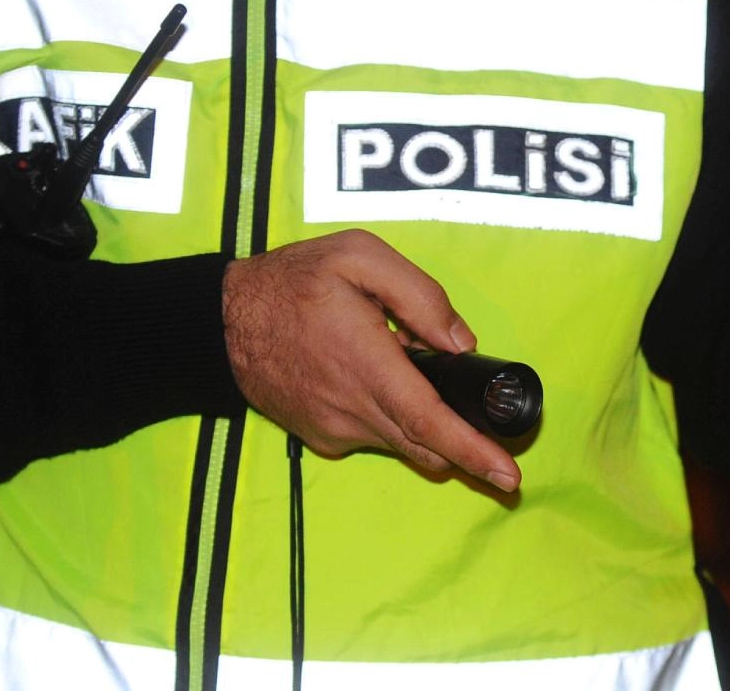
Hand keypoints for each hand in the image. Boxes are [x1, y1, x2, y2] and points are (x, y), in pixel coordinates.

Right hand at [222, 229, 520, 491]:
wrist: (220, 323)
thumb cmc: (291, 282)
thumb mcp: (358, 256)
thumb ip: (419, 295)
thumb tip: (460, 342)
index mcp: (368, 365)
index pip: (430, 423)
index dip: (473, 451)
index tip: (509, 473)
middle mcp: (352, 409)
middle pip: (426, 447)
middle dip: (465, 448)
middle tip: (487, 431)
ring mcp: (334, 431)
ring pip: (401, 442)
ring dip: (420, 422)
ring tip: (399, 369)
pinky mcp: (320, 438)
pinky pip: (371, 437)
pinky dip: (386, 418)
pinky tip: (367, 379)